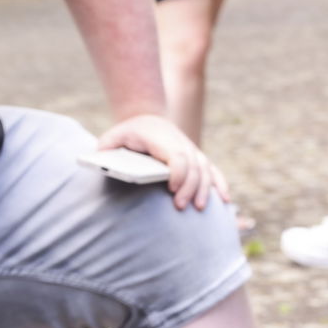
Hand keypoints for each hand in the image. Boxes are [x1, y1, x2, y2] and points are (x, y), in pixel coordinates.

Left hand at [96, 114, 229, 211]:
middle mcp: (180, 142)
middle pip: (193, 165)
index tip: (171, 189)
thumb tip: (102, 163)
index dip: (178, 172)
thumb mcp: (113, 136)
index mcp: (161, 138)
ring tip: (198, 208)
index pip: (177, 155)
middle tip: (180, 207)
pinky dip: (220, 184)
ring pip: (205, 169)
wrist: (146, 118)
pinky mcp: (197, 157)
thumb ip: (106, 148)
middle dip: (189, 187)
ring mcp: (191, 149)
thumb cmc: (128, 133)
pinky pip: (212, 170)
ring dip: (204, 189)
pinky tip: (225, 200)